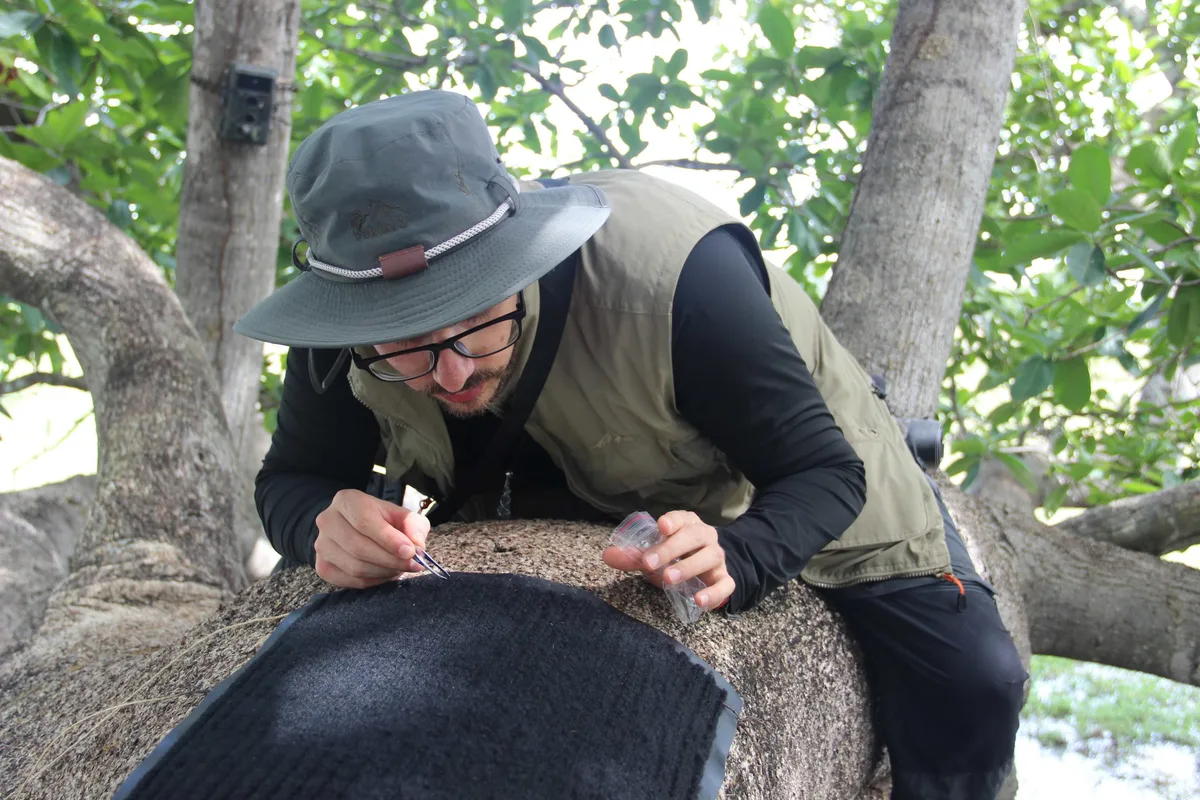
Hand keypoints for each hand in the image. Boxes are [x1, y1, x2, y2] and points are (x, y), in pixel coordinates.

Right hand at [313, 489, 431, 588]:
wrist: (357, 529)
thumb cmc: (383, 521)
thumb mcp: (402, 516)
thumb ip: (413, 525)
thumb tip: (417, 545)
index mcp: (346, 500)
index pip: (364, 521)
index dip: (388, 539)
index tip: (410, 551)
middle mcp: (327, 520)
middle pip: (358, 547)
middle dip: (390, 559)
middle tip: (412, 564)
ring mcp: (321, 545)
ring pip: (354, 566)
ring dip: (383, 571)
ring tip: (400, 568)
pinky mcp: (322, 567)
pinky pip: (350, 581)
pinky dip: (373, 581)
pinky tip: (384, 574)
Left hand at [602, 510, 735, 611]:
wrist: (706, 571)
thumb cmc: (676, 558)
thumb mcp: (654, 555)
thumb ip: (633, 556)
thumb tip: (607, 556)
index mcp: (688, 525)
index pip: (683, 517)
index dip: (673, 520)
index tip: (661, 526)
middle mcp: (706, 537)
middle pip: (694, 536)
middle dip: (671, 548)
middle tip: (650, 562)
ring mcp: (717, 558)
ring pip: (710, 557)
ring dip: (689, 567)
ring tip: (669, 579)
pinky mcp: (724, 579)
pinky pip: (725, 585)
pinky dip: (714, 593)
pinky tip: (698, 600)